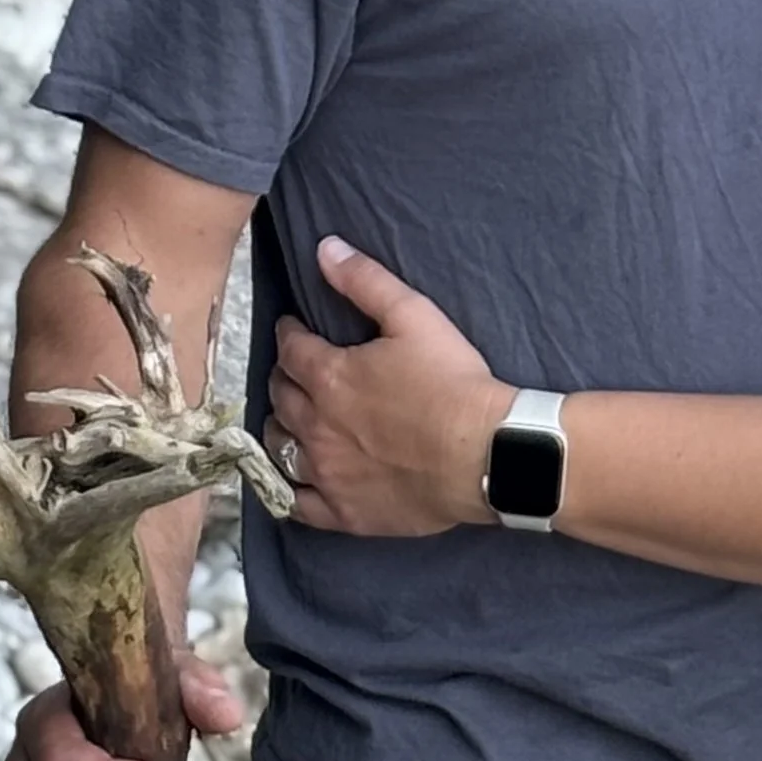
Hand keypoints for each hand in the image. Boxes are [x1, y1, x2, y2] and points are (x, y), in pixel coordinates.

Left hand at [264, 239, 512, 536]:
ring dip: (279, 426)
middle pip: (280, 397)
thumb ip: (365, 281)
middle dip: (283, 377)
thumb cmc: (451, 381)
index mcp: (328, 375)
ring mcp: (325, 473)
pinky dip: (286, 487)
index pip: (290, 349)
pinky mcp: (342, 511)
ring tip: (289, 418)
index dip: (290, 335)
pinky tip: (291, 478)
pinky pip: (296, 502)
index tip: (294, 329)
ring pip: (279, 447)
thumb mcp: (414, 316)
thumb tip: (324, 248)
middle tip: (294, 371)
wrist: (482, 454)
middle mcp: (314, 424)